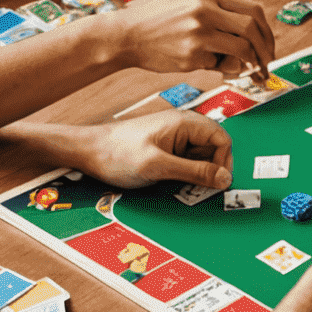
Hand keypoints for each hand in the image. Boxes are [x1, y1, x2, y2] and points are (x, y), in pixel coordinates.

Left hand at [67, 109, 234, 191]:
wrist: (87, 152)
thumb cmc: (117, 153)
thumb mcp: (158, 166)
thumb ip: (194, 171)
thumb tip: (224, 177)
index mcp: (184, 123)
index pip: (222, 139)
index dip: (223, 162)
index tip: (215, 182)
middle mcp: (182, 127)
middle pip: (213, 148)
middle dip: (210, 170)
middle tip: (198, 188)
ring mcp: (174, 138)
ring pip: (200, 157)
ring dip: (196, 174)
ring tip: (181, 186)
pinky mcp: (166, 149)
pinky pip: (186, 161)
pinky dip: (185, 174)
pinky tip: (172, 182)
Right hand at [114, 0, 273, 76]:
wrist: (124, 35)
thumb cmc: (156, 20)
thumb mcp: (186, 0)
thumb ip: (215, 10)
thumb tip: (249, 32)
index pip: (252, 9)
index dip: (266, 29)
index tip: (268, 43)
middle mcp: (205, 9)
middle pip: (252, 28)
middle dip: (266, 48)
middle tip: (268, 62)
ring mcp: (199, 32)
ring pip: (241, 48)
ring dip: (252, 63)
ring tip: (252, 71)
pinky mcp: (191, 54)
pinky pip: (217, 64)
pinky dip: (220, 68)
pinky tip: (207, 65)